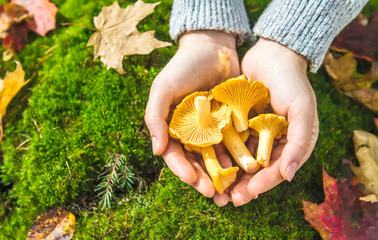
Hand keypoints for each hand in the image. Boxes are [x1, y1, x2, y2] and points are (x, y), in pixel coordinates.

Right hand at [145, 30, 239, 196]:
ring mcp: (211, 129)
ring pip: (216, 158)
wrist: (212, 46)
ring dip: (222, 175)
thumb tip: (156, 152)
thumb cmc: (183, 67)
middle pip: (196, 162)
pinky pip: (233, 144)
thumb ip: (155, 118)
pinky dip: (237, 157)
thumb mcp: (163, 89)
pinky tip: (245, 170)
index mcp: (173, 127)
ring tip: (232, 190)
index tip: (194, 182)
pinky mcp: (230, 123)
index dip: (183, 171)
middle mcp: (191, 132)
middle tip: (215, 195)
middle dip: (204, 180)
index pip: (175, 155)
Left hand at [227, 38, 318, 206]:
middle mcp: (274, 141)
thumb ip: (299, 143)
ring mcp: (256, 133)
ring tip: (217, 188)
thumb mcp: (302, 110)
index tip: (248, 194)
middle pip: (257, 169)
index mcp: (292, 143)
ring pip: (242, 159)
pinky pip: (230, 142)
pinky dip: (222, 153)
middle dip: (244, 185)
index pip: (277, 170)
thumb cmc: (292, 81)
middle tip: (228, 199)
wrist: (272, 53)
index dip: (263, 183)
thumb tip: (288, 177)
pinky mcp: (239, 123)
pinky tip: (209, 163)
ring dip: (230, 175)